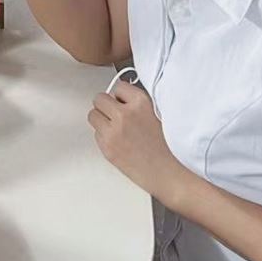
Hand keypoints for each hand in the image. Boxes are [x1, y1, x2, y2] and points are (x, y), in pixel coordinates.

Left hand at [88, 81, 190, 202]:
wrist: (169, 174)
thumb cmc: (169, 148)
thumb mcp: (160, 114)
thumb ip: (139, 104)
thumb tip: (121, 97)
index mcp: (141, 103)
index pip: (119, 87)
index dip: (121, 96)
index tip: (123, 102)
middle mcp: (125, 115)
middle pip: (99, 99)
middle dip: (107, 106)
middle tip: (116, 115)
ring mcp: (113, 131)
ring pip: (93, 115)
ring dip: (101, 119)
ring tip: (116, 129)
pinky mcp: (107, 147)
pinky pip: (96, 134)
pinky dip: (103, 136)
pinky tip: (119, 142)